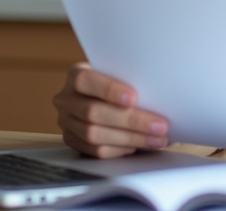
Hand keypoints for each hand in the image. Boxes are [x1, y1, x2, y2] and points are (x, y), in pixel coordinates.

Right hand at [53, 63, 169, 158]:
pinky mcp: (73, 141)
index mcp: (75, 75)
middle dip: (131, 121)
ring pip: (94, 134)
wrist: (101, 96)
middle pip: (93, 112)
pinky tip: (139, 145)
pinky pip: (95, 151)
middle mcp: (66, 99)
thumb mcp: (120, 74)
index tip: (133, 98)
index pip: (85, 80)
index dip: (108, 90)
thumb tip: (160, 95)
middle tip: (159, 126)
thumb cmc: (117, 83)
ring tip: (157, 139)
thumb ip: (130, 81)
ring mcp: (67, 122)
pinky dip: (120, 149)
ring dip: (130, 138)